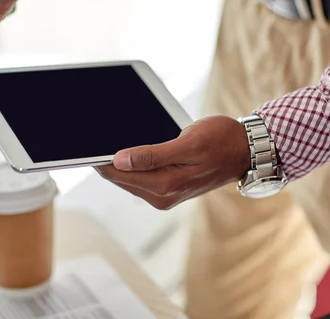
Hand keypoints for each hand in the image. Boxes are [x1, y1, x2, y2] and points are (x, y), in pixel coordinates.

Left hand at [95, 116, 250, 209]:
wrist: (246, 151)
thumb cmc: (221, 141)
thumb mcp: (188, 142)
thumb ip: (153, 154)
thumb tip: (120, 159)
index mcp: (164, 186)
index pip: (117, 173)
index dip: (99, 158)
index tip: (84, 143)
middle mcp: (162, 195)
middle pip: (119, 177)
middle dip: (106, 158)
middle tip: (92, 134)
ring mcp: (164, 194)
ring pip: (128, 177)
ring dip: (118, 160)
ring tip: (106, 138)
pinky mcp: (168, 187)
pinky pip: (140, 176)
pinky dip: (132, 162)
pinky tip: (128, 147)